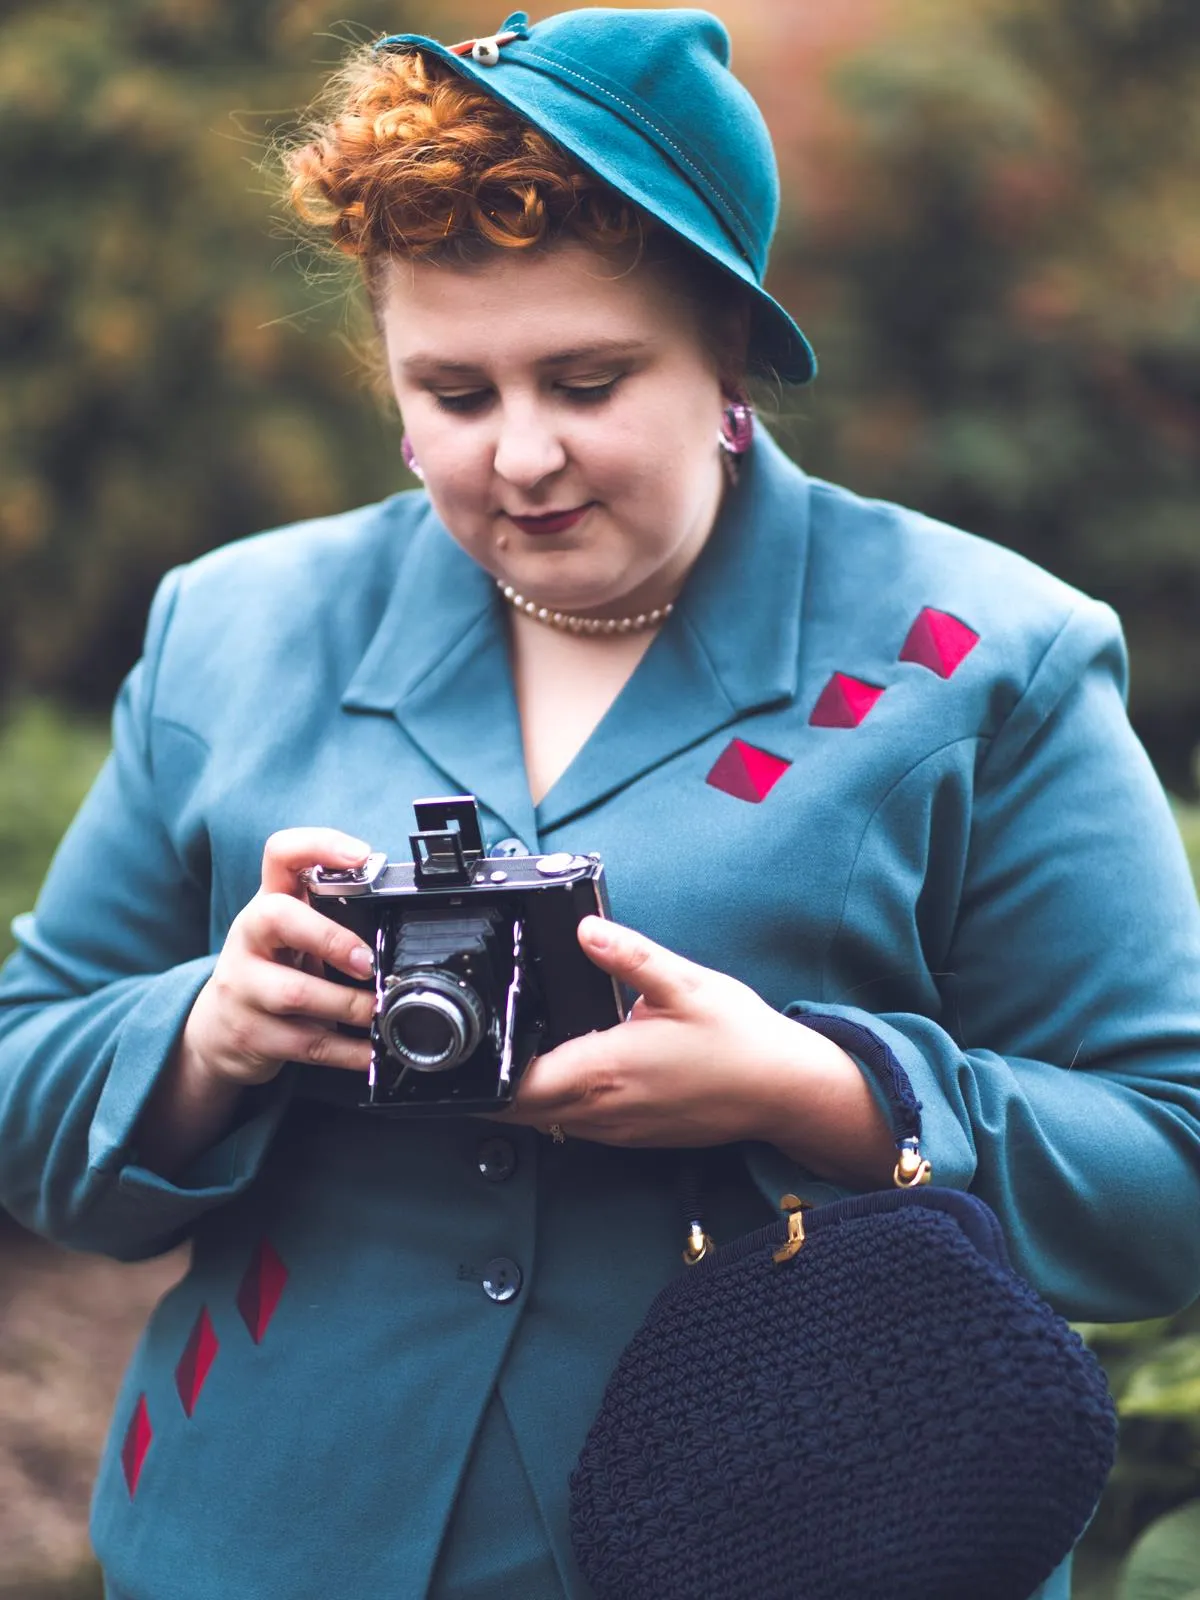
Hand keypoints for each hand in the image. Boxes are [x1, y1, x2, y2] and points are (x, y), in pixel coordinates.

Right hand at [180, 828, 378, 1090]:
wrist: (216, 1031)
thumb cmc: (272, 970)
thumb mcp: (293, 935)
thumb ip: (331, 918)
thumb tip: (399, 923)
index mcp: (268, 902)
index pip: (281, 853)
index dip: (320, 845)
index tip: (362, 856)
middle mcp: (250, 936)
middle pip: (276, 916)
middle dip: (330, 937)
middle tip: (368, 961)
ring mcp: (243, 985)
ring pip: (294, 992)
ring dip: (347, 1004)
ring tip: (379, 1010)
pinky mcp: (250, 1032)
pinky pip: (304, 1044)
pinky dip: (346, 1051)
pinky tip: (370, 1051)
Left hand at [504, 917, 895, 1184]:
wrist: (785, 1091)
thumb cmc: (740, 1040)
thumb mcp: (686, 983)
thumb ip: (630, 955)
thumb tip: (586, 928)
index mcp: (605, 1071)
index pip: (517, 1087)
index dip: (481, 1075)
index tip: (463, 1048)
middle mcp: (602, 1109)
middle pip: (517, 1111)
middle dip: (488, 1085)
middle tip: (469, 1047)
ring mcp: (615, 1129)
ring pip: (543, 1120)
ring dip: (520, 1095)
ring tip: (506, 1053)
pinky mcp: (631, 1136)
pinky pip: (573, 1124)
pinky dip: (553, 1103)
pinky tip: (561, 1070)